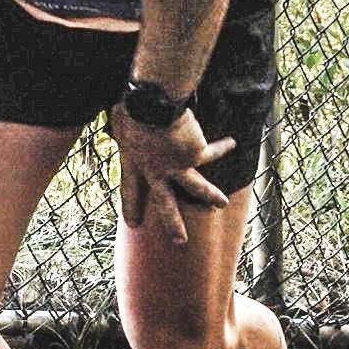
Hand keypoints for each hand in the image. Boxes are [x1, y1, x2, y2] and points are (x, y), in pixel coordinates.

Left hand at [110, 101, 232, 248]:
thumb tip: (116, 116)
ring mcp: (177, 167)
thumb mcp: (117, 120)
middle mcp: (155, 171)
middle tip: (180, 242)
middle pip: (165, 203)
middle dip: (173, 224)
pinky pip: (212, 153)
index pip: (129, 189)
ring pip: (197, 187)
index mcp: (133, 163)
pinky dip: (223, 147)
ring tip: (222, 204)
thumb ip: (120, 126)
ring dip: (211, 196)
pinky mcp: (195, 155)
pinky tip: (232, 143)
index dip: (131, 206)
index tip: (132, 224)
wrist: (152, 106)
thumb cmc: (131, 107)